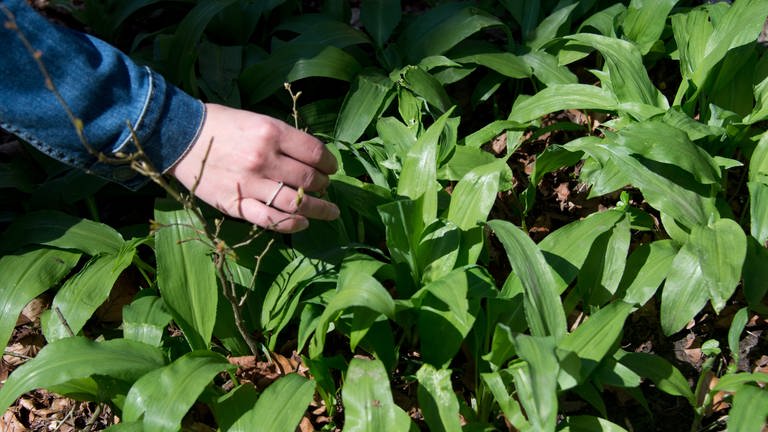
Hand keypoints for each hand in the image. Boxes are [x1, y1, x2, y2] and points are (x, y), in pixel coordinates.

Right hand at [169, 103, 339, 232]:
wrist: (181, 137)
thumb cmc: (222, 125)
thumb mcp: (257, 120)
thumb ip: (284, 139)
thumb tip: (312, 158)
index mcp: (271, 132)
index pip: (315, 152)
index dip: (330, 163)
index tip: (331, 168)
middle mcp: (264, 158)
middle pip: (309, 179)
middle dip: (324, 185)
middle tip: (325, 187)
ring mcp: (250, 183)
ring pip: (296, 203)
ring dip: (319, 209)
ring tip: (329, 211)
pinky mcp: (235, 203)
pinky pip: (270, 219)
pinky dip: (291, 224)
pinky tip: (303, 223)